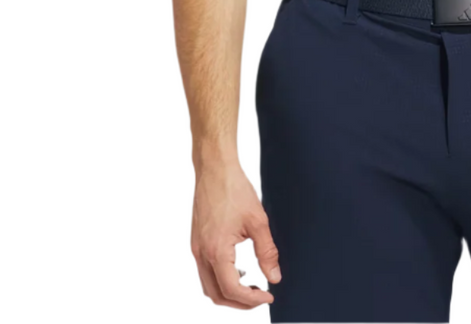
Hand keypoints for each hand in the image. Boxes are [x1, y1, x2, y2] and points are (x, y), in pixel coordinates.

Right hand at [191, 160, 281, 307]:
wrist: (215, 168)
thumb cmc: (234, 189)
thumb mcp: (258, 221)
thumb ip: (267, 252)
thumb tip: (275, 277)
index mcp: (216, 251)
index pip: (232, 290)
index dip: (252, 300)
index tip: (269, 296)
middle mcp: (201, 253)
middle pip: (216, 295)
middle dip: (239, 302)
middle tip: (260, 297)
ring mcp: (196, 247)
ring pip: (208, 285)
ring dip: (228, 292)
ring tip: (251, 286)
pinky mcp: (196, 240)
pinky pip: (204, 271)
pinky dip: (220, 279)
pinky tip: (239, 269)